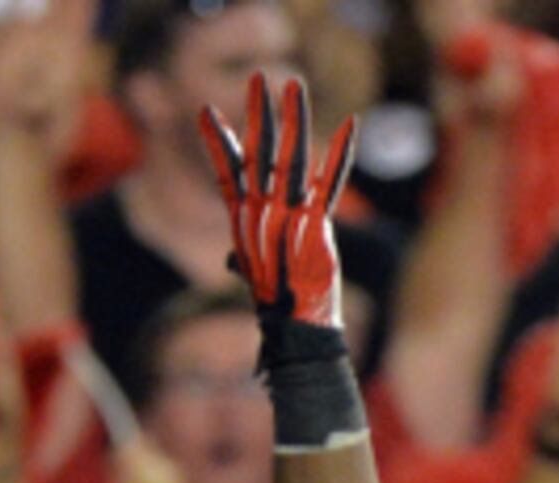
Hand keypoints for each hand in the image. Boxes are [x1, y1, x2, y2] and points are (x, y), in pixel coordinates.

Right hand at [199, 75, 354, 340]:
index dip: (217, 143)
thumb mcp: (254, 276)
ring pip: (290, 157)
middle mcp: (261, 213)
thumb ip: (243, 258)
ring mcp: (287, 215)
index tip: (206, 112)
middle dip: (257, 112)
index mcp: (244, 222)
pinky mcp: (314, 224)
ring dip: (294, 118)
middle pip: (257, 153)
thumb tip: (231, 261)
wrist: (293, 330)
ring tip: (293, 84)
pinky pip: (330, 181)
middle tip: (257, 76)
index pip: (226, 173)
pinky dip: (341, 153)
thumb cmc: (275, 306)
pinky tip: (352, 124)